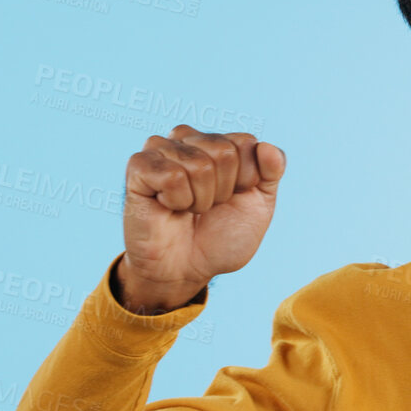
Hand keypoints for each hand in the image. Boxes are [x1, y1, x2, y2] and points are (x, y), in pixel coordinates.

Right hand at [115, 124, 285, 313]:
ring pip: (199, 165)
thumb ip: (272, 172)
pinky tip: (167, 206)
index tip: (233, 198)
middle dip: (223, 190)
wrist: (187, 270)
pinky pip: (171, 176)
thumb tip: (267, 146)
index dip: (246, 179)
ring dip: (200, 199)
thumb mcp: (260, 206)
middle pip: (224, 151)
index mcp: (220, 143)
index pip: (246, 142)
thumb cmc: (220, 238)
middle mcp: (190, 140)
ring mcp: (162, 149)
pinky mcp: (139, 166)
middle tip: (206, 207)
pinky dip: (178, 200)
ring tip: (187, 208)